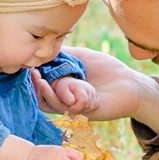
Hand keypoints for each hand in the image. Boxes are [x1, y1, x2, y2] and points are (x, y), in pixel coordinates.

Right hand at [32, 46, 158, 124]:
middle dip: (37, 88)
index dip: (33, 80)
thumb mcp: (81, 56)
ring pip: (54, 104)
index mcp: (62, 87)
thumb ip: (62, 54)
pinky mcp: (86, 113)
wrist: (130, 83)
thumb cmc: (106, 69)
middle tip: (34, 75)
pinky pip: (73, 107)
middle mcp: (65, 100)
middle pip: (43, 99)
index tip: (28, 68)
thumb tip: (42, 47)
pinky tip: (84, 87)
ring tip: (44, 82)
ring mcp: (74, 108)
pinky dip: (77, 94)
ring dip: (49, 93)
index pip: (41, 87)